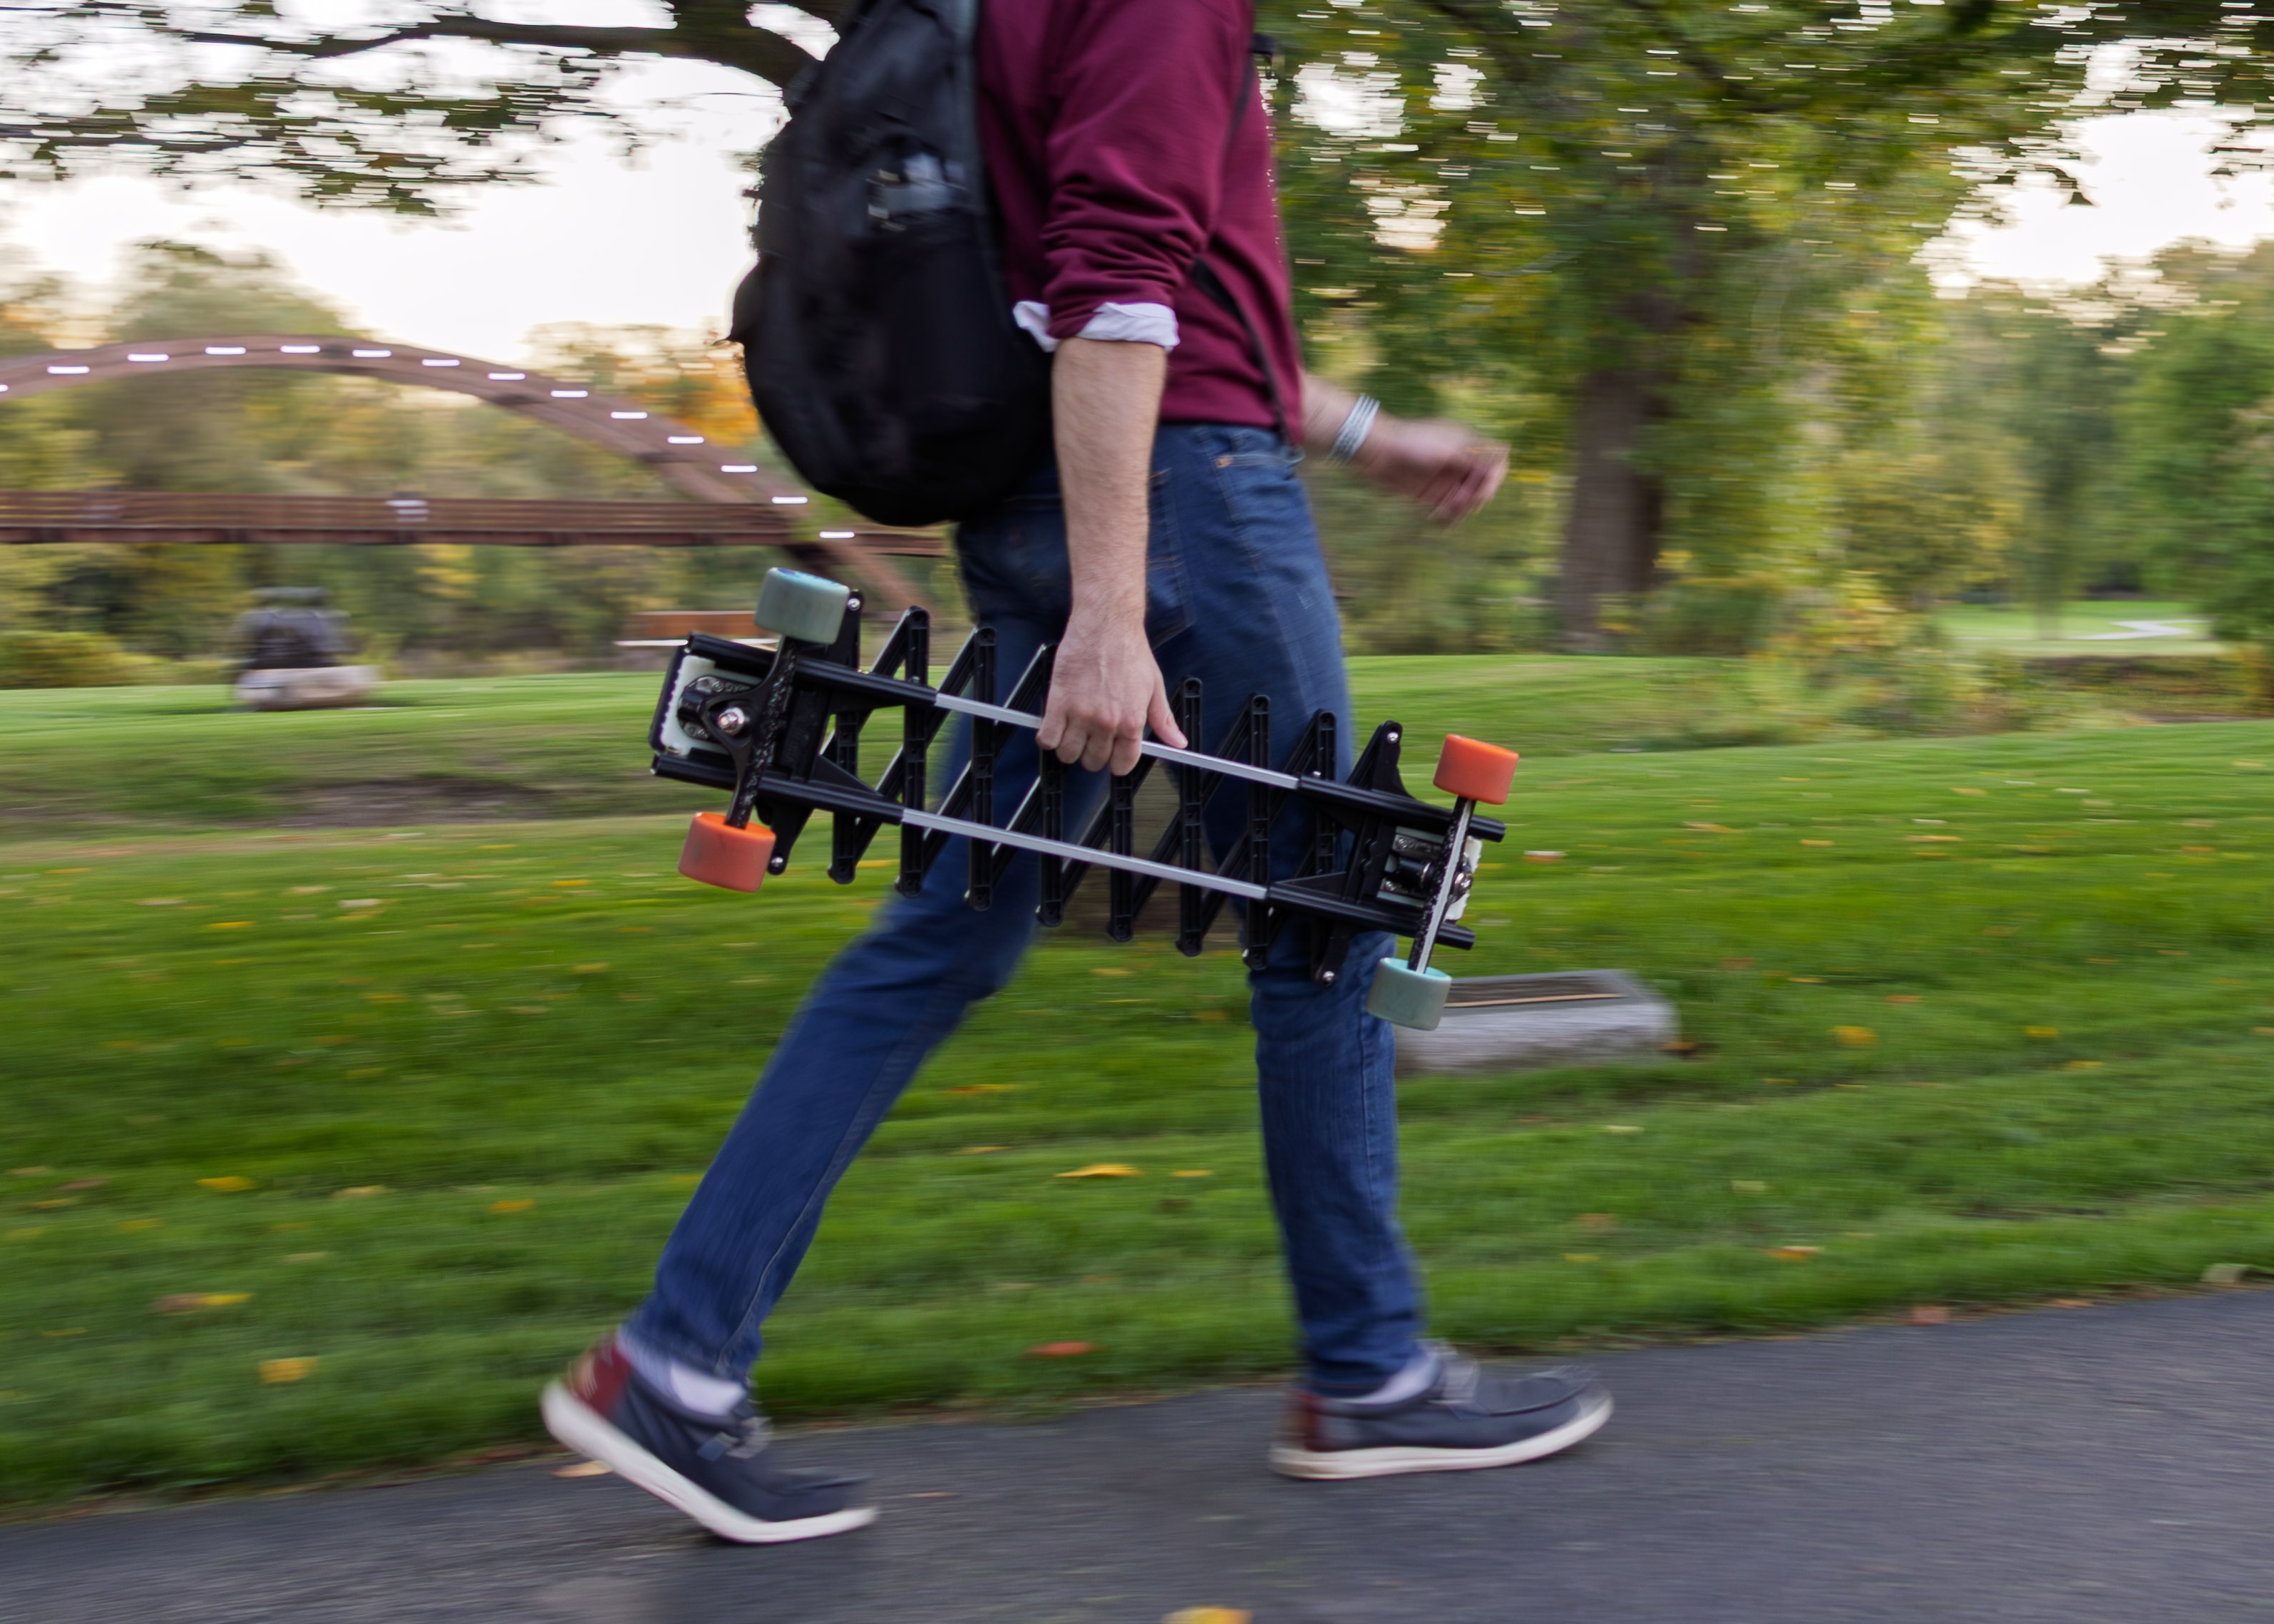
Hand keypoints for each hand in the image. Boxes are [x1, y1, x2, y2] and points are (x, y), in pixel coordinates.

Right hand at [1037, 609, 1187, 775]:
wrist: (1106, 624)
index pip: (1121, 764)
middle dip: (1091, 754)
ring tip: (1072, 732)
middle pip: (1093, 761)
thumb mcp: (1154, 686)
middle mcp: (1107, 722)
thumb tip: (1177, 742)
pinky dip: (1048, 737)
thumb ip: (1164, 719)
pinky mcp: (1058, 702)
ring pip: (1068, 754)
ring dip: (1069, 747)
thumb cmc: (1129, 650)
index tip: (1110, 755)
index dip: (1115, 762)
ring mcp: (1081, 714)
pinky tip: (1055, 726)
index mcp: (1131, 721)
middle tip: (1090, 738)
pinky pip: (1047, 737)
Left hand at [1350, 416, 1508, 523]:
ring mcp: (1446, 479)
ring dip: (1462, 509)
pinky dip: (1448, 517)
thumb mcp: (1447, 450)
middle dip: (1475, 496)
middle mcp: (1460, 462)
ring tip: (1445, 512)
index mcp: (1468, 444)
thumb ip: (1476, 457)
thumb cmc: (1411, 444)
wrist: (1376, 452)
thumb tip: (1506, 456)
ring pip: (1467, 500)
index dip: (1495, 477)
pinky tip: (1438, 519)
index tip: (1482, 489)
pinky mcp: (1431, 493)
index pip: (1497, 461)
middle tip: (1458, 502)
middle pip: (1484, 484)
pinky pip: (1449, 509)